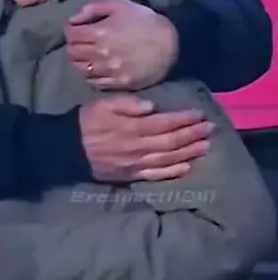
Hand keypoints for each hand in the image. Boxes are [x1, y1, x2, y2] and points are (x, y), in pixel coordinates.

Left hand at [66, 0, 178, 89]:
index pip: (71, 34)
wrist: (172, 44)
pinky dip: (90, 75)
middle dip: (73, 44)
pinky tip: (96, 68)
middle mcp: (100, 54)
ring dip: (79, 60)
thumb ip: (93, 8)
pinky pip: (94, 82)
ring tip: (86, 55)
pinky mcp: (118, 83)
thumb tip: (73, 18)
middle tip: (80, 41)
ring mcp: (109, 71)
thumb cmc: (145, 21)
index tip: (75, 28)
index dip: (70, 29)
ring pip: (80, 69)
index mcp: (100, 32)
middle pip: (72, 52)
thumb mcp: (120, 5)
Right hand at [79, 95, 213, 180]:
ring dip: (189, 152)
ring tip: (206, 146)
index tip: (199, 113)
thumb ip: (127, 104)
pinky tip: (187, 167)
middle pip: (172, 141)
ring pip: (169, 159)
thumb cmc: (87, 121)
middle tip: (211, 129)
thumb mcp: (103, 104)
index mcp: (133, 128)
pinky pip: (156, 175)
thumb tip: (152, 107)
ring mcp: (136, 164)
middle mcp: (139, 147)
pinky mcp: (131, 175)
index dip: (184, 118)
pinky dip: (173, 172)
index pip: (165, 123)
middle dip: (193, 134)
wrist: (69, 149)